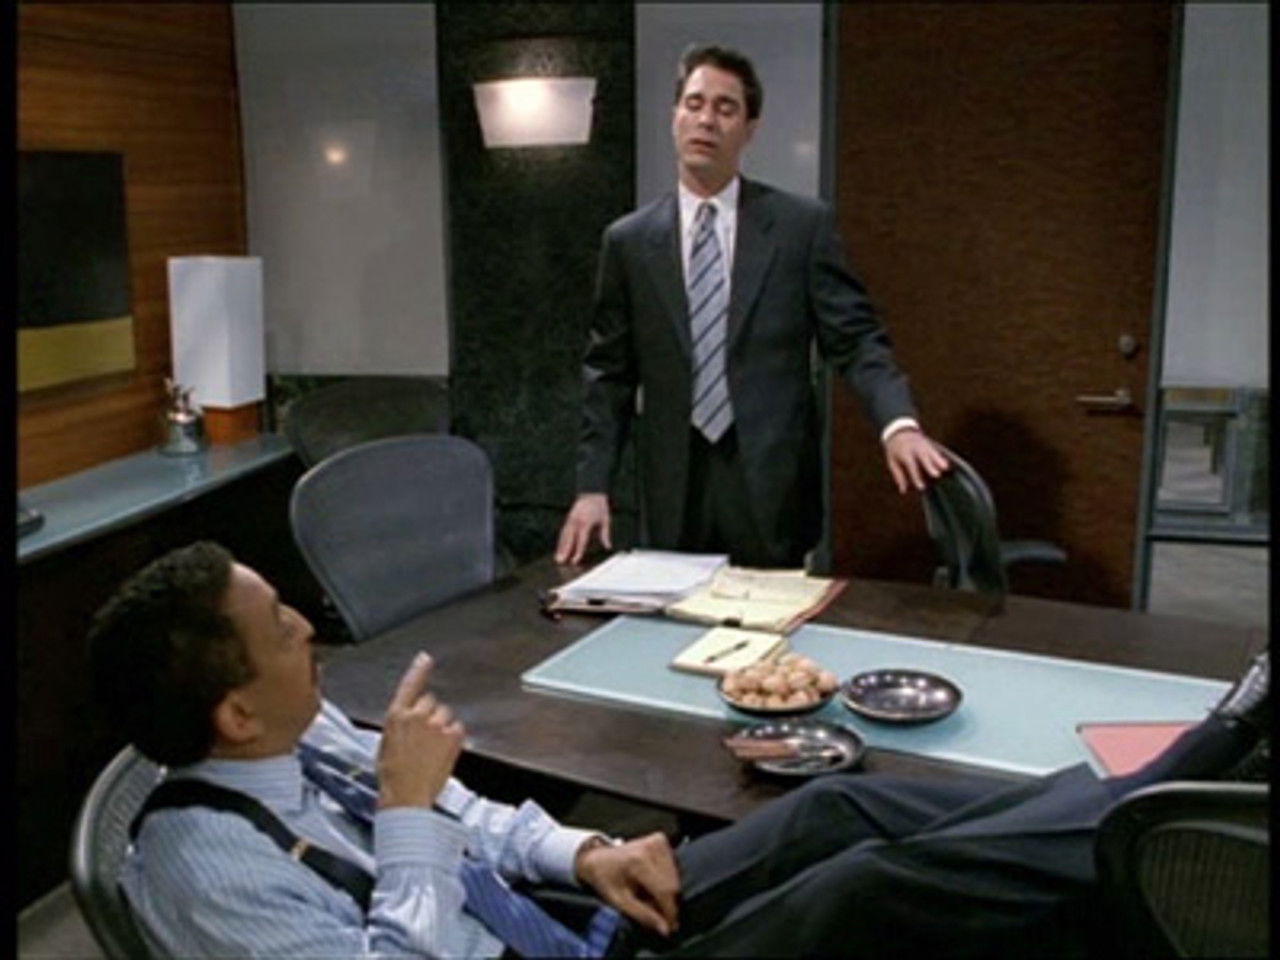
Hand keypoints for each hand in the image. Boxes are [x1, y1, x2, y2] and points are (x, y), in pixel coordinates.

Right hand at [376, 652, 464, 809]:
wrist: (406, 795)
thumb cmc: (392, 775)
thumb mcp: (388, 743)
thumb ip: (401, 724)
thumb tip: (411, 720)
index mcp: (396, 716)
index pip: (410, 685)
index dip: (418, 670)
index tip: (426, 658)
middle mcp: (417, 715)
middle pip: (431, 701)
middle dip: (430, 715)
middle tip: (425, 738)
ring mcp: (436, 724)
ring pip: (446, 714)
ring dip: (442, 726)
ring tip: (433, 749)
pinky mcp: (452, 735)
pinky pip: (457, 728)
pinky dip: (454, 737)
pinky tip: (443, 752)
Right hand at [555, 493, 611, 564]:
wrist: (592, 492)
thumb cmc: (600, 506)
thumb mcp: (605, 520)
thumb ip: (605, 535)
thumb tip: (608, 546)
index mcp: (586, 523)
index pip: (581, 541)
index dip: (577, 552)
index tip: (574, 561)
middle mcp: (576, 522)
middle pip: (569, 540)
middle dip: (564, 551)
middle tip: (561, 562)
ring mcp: (571, 520)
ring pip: (564, 536)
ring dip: (560, 547)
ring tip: (557, 557)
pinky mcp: (568, 518)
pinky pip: (563, 531)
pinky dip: (560, 540)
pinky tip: (559, 547)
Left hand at [575, 832, 680, 937]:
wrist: (598, 858)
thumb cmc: (606, 879)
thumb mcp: (619, 901)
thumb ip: (643, 915)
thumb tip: (665, 928)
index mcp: (638, 861)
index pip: (665, 890)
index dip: (670, 912)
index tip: (670, 928)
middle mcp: (650, 847)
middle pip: (673, 885)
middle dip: (668, 904)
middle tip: (658, 916)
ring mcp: (657, 841)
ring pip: (676, 877)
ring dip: (668, 893)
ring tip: (650, 898)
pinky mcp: (660, 840)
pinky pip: (673, 867)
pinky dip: (667, 880)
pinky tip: (652, 883)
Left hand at [884, 428, 948, 493]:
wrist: (899, 430)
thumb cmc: (895, 450)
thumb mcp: (892, 462)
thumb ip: (899, 476)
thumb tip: (903, 491)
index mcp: (904, 453)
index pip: (911, 465)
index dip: (916, 476)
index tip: (922, 487)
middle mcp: (915, 448)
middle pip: (924, 457)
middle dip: (930, 466)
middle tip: (937, 476)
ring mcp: (923, 445)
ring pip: (932, 453)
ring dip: (939, 461)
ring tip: (946, 469)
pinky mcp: (929, 445)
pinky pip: (936, 451)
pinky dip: (941, 458)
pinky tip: (947, 465)